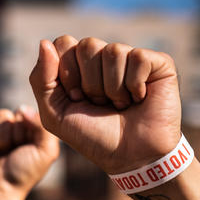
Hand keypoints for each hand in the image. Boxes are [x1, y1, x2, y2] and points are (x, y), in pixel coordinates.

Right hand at [0, 106, 59, 199]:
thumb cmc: (22, 174)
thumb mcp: (45, 152)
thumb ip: (43, 127)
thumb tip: (23, 108)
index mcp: (35, 134)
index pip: (34, 114)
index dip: (30, 129)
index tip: (28, 148)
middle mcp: (18, 130)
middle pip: (18, 112)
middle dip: (16, 133)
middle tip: (13, 152)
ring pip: (2, 115)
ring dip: (2, 136)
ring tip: (1, 152)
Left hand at [29, 36, 180, 173]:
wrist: (130, 157)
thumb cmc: (91, 135)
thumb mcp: (54, 113)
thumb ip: (41, 79)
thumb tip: (44, 42)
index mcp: (79, 64)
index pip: (64, 43)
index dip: (67, 74)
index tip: (76, 98)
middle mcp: (104, 57)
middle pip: (87, 45)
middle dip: (89, 83)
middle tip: (100, 103)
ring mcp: (131, 57)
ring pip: (112, 51)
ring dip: (112, 88)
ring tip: (120, 104)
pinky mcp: (158, 63)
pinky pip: (137, 57)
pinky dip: (134, 85)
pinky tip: (139, 99)